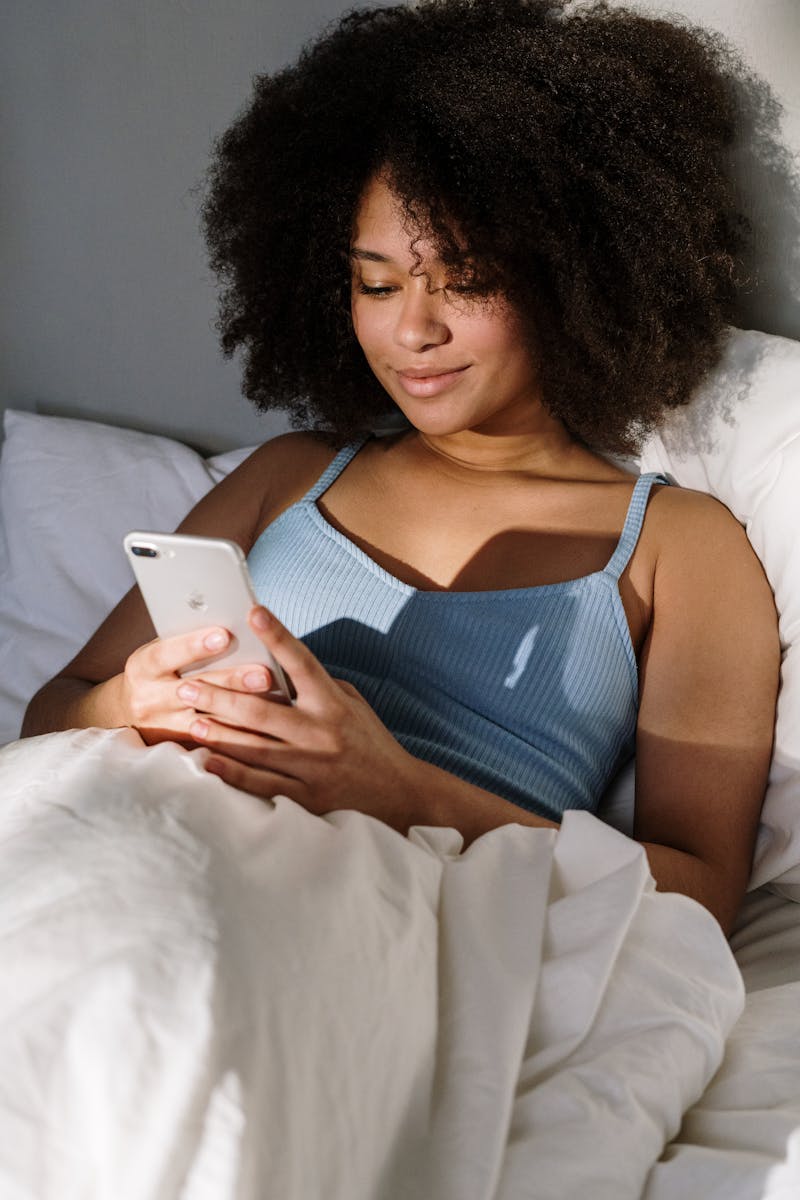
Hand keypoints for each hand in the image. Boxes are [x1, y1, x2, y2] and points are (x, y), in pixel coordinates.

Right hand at [121, 627, 279, 745]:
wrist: (128, 712)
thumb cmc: (157, 671)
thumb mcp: (161, 652)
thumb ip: (186, 643)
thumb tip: (230, 625)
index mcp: (142, 667)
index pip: (166, 654)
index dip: (194, 646)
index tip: (224, 635)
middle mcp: (149, 699)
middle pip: (193, 691)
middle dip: (231, 681)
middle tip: (263, 674)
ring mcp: (163, 726)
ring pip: (207, 722)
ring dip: (242, 713)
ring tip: (273, 702)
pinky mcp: (179, 746)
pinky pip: (213, 743)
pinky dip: (240, 736)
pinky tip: (266, 729)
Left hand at [185, 606, 420, 829]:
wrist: (398, 793)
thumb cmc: (369, 741)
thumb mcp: (352, 703)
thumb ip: (318, 686)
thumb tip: (279, 666)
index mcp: (333, 704)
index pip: (302, 663)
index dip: (277, 636)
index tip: (254, 612)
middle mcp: (321, 733)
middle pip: (261, 711)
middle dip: (220, 695)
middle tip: (188, 684)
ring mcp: (312, 767)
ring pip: (254, 748)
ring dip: (218, 732)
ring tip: (189, 718)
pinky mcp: (306, 797)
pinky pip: (261, 784)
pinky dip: (232, 772)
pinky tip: (208, 761)